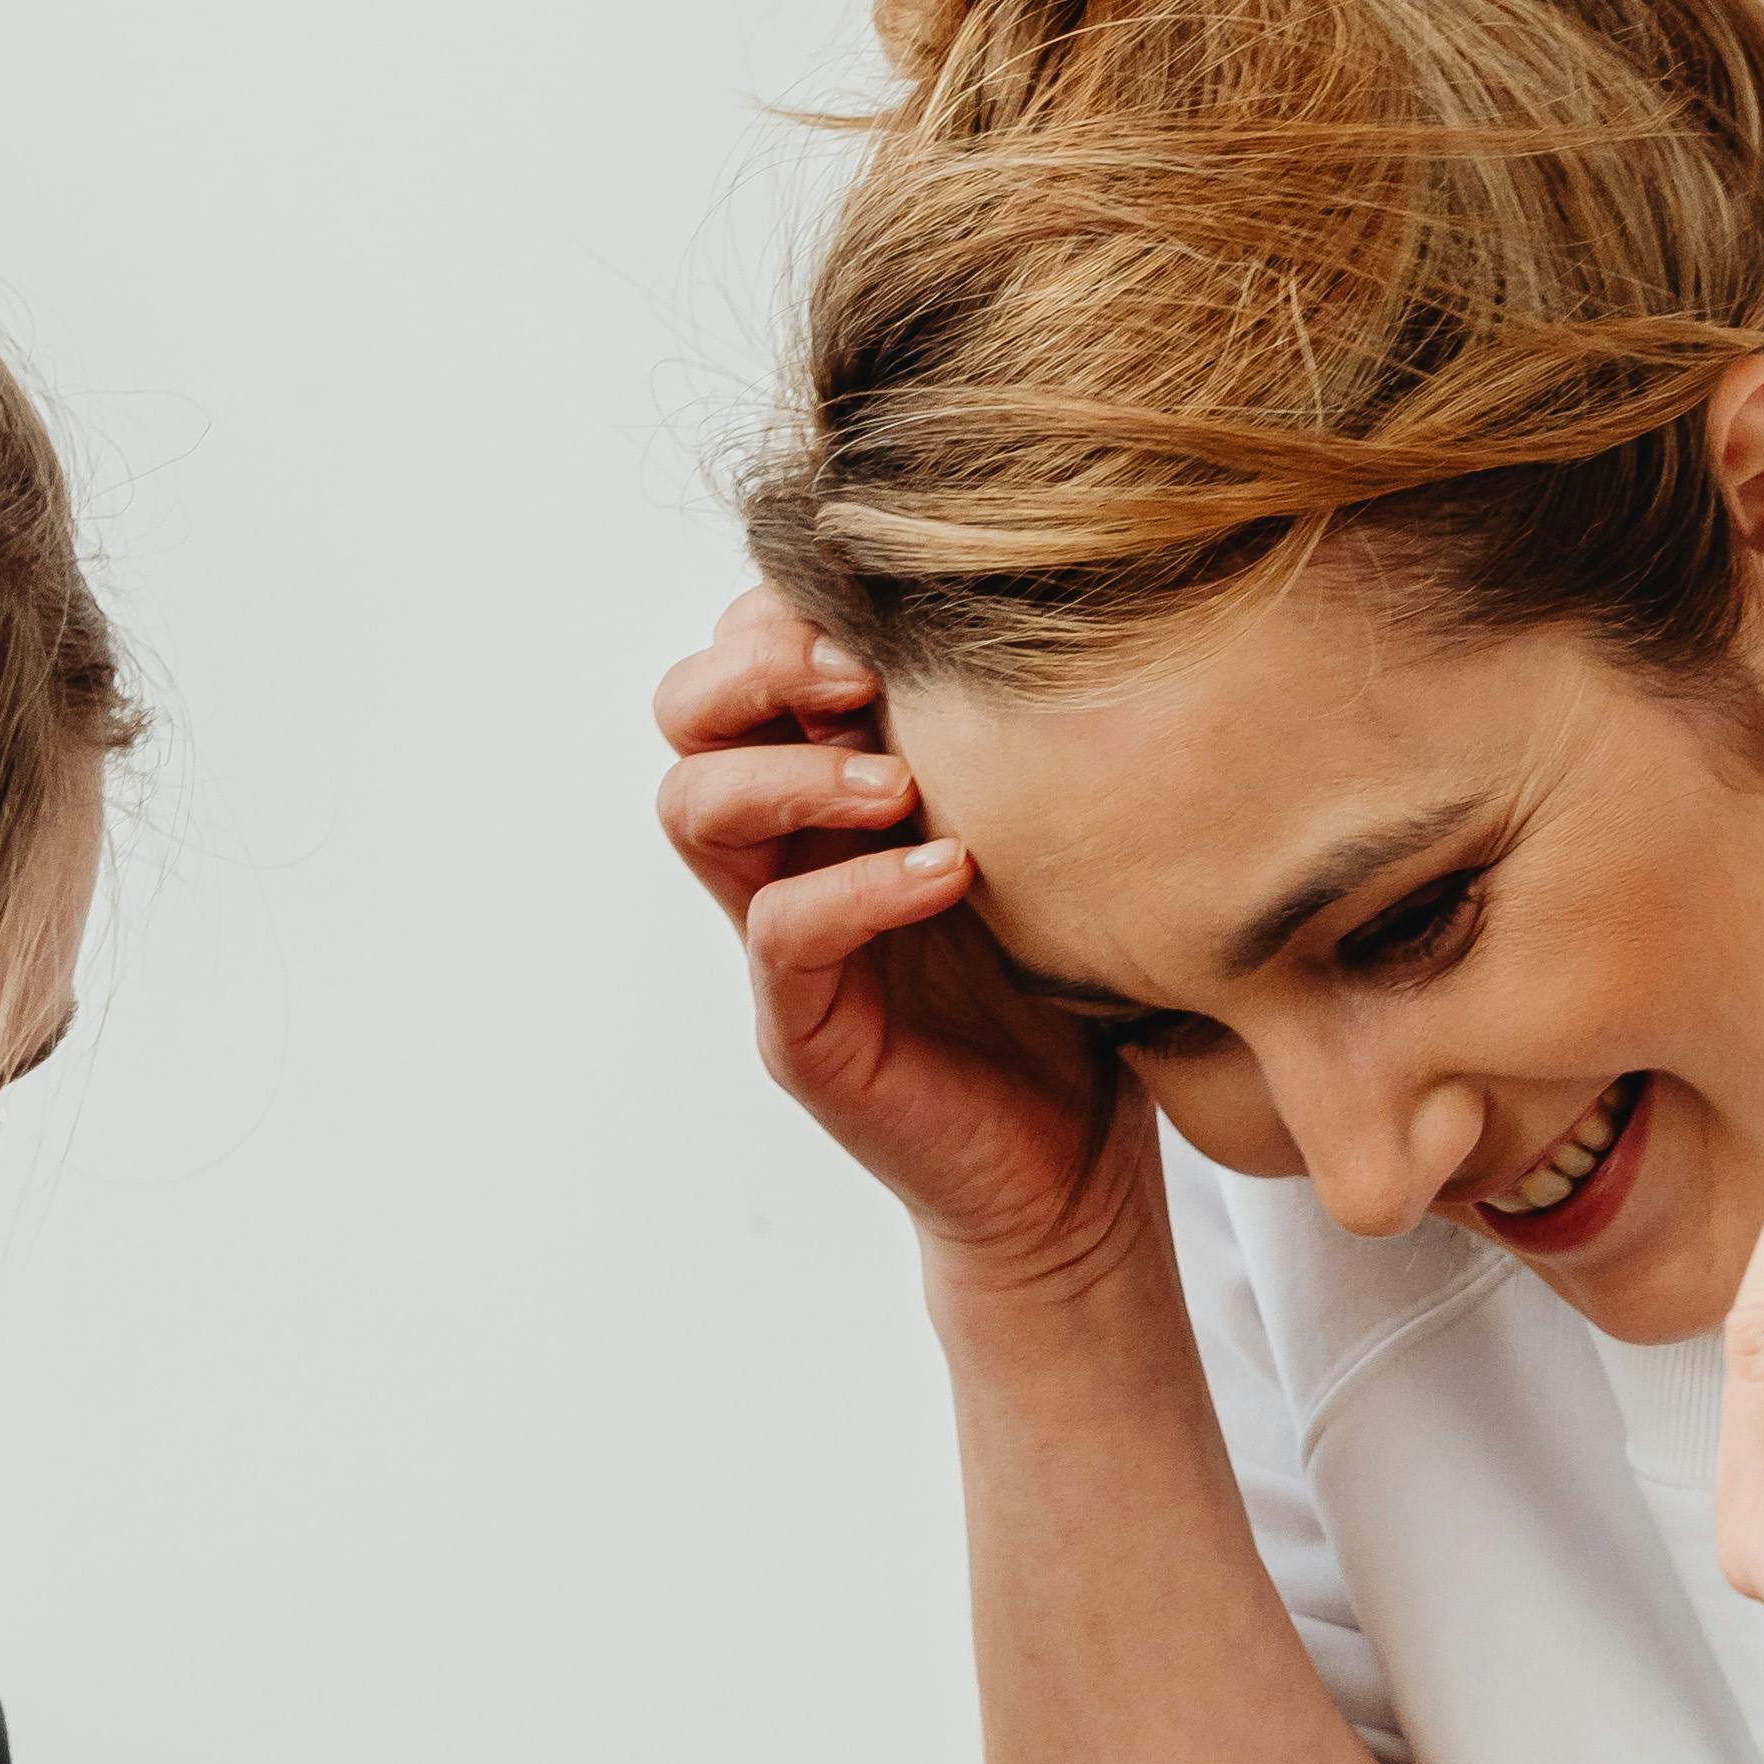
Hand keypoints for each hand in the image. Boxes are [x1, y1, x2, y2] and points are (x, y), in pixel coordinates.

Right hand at [653, 588, 1163, 1302]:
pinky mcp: (804, 1028)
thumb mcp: (1054, 829)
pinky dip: (857, 889)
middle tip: (856, 676)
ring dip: (789, 773)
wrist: (1077, 1168)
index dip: (788, 606)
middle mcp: (790, 846)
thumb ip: (1021, 736)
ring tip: (898, 786)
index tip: (889, 600)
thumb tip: (1061, 595)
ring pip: (696, 809)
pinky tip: (947, 874)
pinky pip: (780, 931)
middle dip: (752, 665)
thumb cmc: (1073, 984)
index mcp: (838, 781)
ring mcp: (785, 939)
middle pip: (685, 714)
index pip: (748, 653)